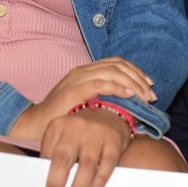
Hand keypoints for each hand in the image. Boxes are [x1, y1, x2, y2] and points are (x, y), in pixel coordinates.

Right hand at [8, 58, 154, 141]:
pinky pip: (99, 84)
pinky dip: (117, 87)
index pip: (115, 62)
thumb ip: (101, 96)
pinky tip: (129, 94)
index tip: (149, 84)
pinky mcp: (73, 91)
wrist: (36, 124)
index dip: (135, 71)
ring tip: (144, 96)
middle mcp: (81, 70)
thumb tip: (127, 100)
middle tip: (151, 94)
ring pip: (111, 71)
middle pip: (117, 65)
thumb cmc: (62, 116)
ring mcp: (76, 79)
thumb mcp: (84, 101)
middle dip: (138, 77)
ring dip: (132, 82)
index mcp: (85, 70)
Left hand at [41, 109, 131, 186]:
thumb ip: (52, 154)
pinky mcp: (113, 141)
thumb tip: (49, 182)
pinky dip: (100, 179)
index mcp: (58, 126)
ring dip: (79, 185)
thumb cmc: (79, 132)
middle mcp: (75, 127)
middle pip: (63, 158)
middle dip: (56, 182)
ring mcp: (96, 134)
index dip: (43, 175)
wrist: (108, 113)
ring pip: (86, 164)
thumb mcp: (61, 135)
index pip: (46, 154)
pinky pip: (107, 163)